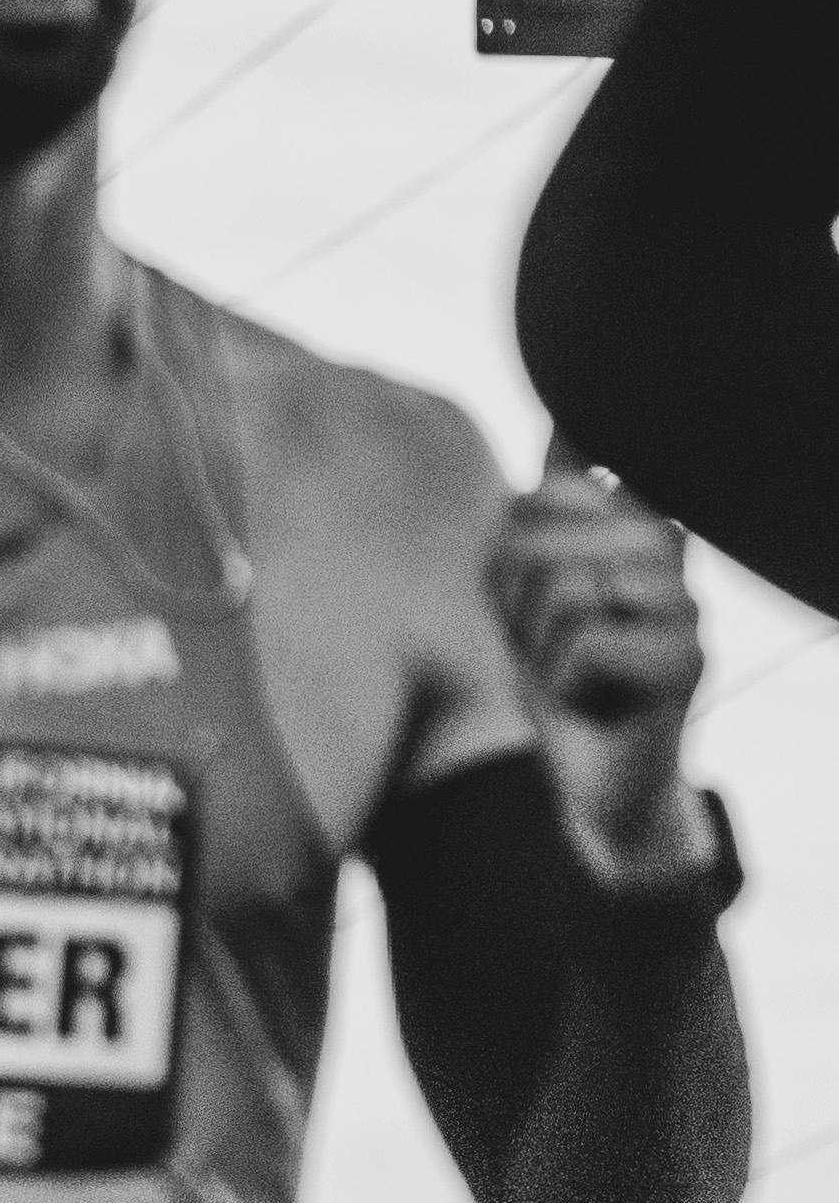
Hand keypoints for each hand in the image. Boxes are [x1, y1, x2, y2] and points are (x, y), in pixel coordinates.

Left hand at [497, 458, 714, 891]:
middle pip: (546, 528)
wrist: (589, 778)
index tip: (522, 591)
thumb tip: (560, 424)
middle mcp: (667, 550)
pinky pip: (590, 641)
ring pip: (570, 585)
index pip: (565, 476)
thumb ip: (539, 517)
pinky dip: (562, 679)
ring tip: (561, 669)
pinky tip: (585, 698)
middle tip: (537, 643)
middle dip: (512, 596)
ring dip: (536, 642)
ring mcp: (686, 602)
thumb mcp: (524, 594)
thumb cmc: (554, 680)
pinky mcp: (689, 658)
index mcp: (626, 524)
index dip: (517, 533)